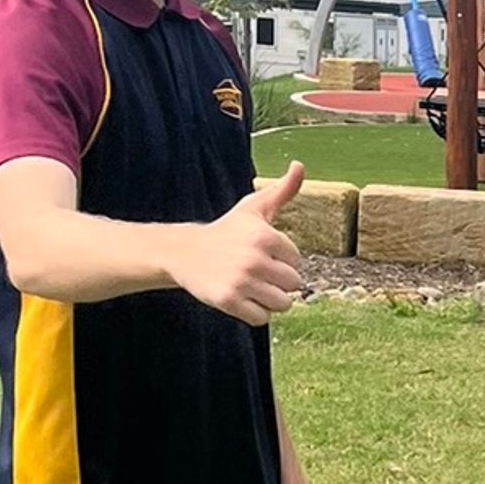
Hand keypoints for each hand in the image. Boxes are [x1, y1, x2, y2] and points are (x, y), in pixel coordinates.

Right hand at [172, 163, 304, 323]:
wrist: (185, 252)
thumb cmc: (227, 231)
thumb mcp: (253, 208)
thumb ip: (282, 190)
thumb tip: (299, 165)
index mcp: (265, 236)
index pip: (296, 262)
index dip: (281, 260)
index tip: (261, 254)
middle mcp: (255, 259)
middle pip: (293, 285)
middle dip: (277, 282)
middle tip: (254, 272)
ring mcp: (241, 281)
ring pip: (282, 304)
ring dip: (269, 299)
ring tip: (250, 286)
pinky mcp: (228, 301)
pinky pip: (261, 318)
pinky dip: (254, 313)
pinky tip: (240, 298)